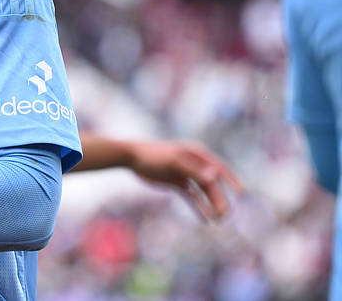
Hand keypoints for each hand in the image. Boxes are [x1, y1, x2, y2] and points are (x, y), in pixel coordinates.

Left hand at [127, 140, 244, 219]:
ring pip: (204, 192)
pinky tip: (206, 219)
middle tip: (225, 215)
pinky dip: (199, 207)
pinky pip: (192, 197)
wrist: (132, 158)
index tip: (242, 192)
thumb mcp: (174, 161)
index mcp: (197, 154)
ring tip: (218, 220)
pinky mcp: (178, 183)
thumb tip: (215, 177)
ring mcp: (187, 175)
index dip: (232, 180)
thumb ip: (194, 169)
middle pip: (212, 184)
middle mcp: (195, 165)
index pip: (219, 168)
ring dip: (211, 205)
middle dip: (220, 199)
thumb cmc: (154, 155)